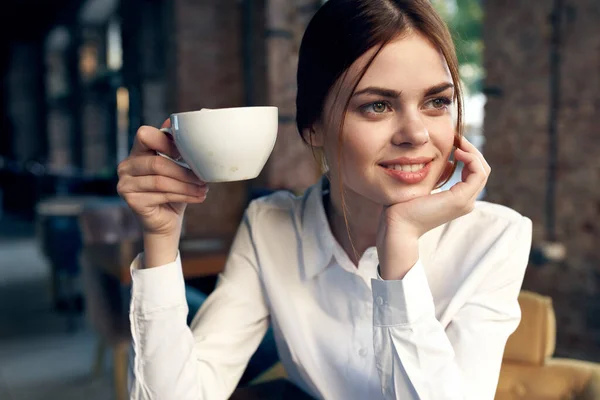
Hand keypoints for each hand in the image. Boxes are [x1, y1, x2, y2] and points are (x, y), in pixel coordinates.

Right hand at [117, 119, 208, 237]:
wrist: (166, 221)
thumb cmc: (174, 191)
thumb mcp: (179, 167)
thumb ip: (179, 148)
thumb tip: (187, 123)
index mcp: (137, 152)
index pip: (144, 135)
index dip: (166, 141)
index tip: (186, 152)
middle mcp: (127, 165)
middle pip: (157, 163)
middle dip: (184, 171)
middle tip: (202, 179)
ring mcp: (125, 183)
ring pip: (161, 181)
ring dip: (186, 186)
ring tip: (203, 189)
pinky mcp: (131, 200)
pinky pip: (160, 195)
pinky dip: (184, 196)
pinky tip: (197, 197)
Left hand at [376, 136, 490, 278]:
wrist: (397, 225)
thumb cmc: (403, 207)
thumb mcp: (424, 187)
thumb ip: (436, 176)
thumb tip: (445, 162)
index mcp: (458, 200)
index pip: (474, 173)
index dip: (468, 155)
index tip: (454, 141)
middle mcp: (466, 202)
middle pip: (482, 170)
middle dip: (472, 150)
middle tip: (457, 137)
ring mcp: (465, 202)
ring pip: (483, 170)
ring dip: (473, 152)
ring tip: (458, 142)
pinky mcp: (460, 199)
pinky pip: (478, 173)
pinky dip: (471, 158)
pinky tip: (456, 151)